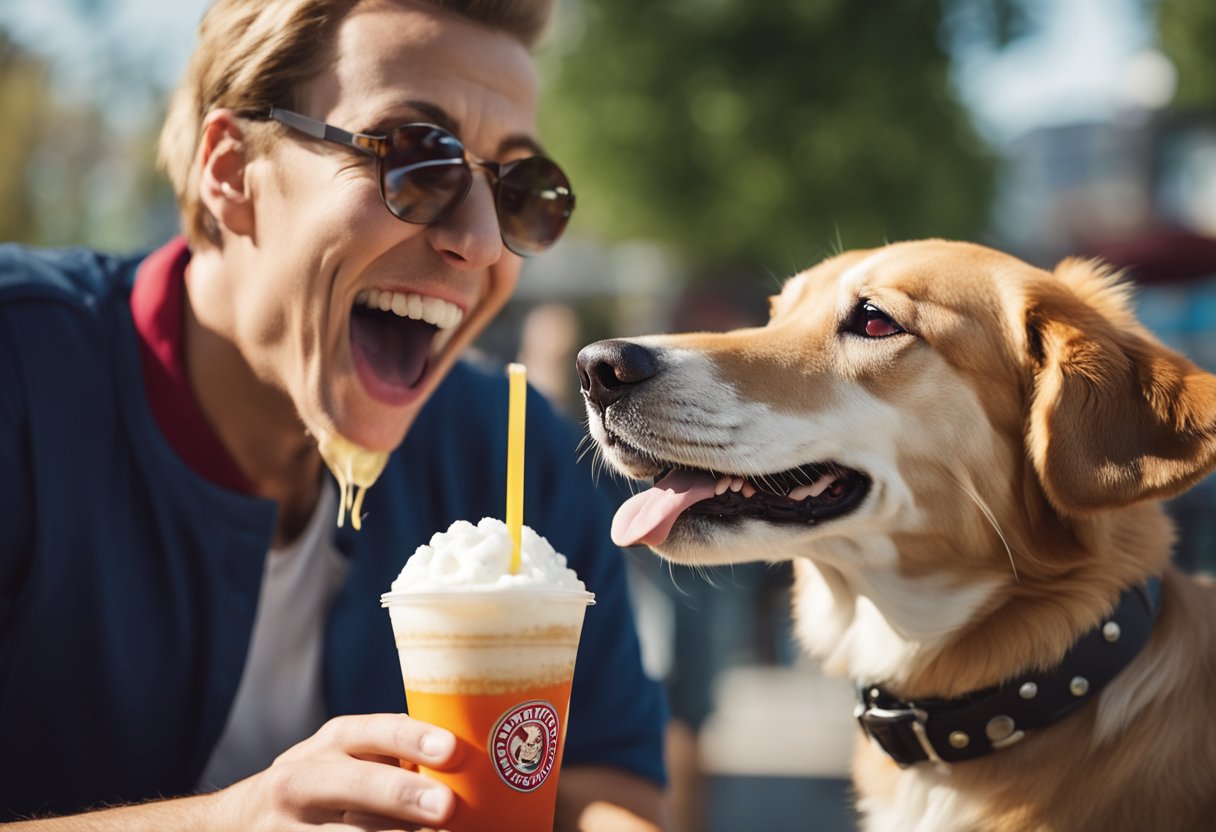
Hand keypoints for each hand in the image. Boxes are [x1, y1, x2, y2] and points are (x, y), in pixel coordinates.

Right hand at [212, 713, 457, 830]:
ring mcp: (289, 827)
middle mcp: (304, 779)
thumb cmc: (326, 783)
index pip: (374, 732)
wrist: (239, 824)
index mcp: (332, 743)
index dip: (413, 738)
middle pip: (359, 784)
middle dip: (405, 794)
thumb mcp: (348, 757)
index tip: (451, 749)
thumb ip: (395, 757)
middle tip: (448, 807)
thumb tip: (471, 767)